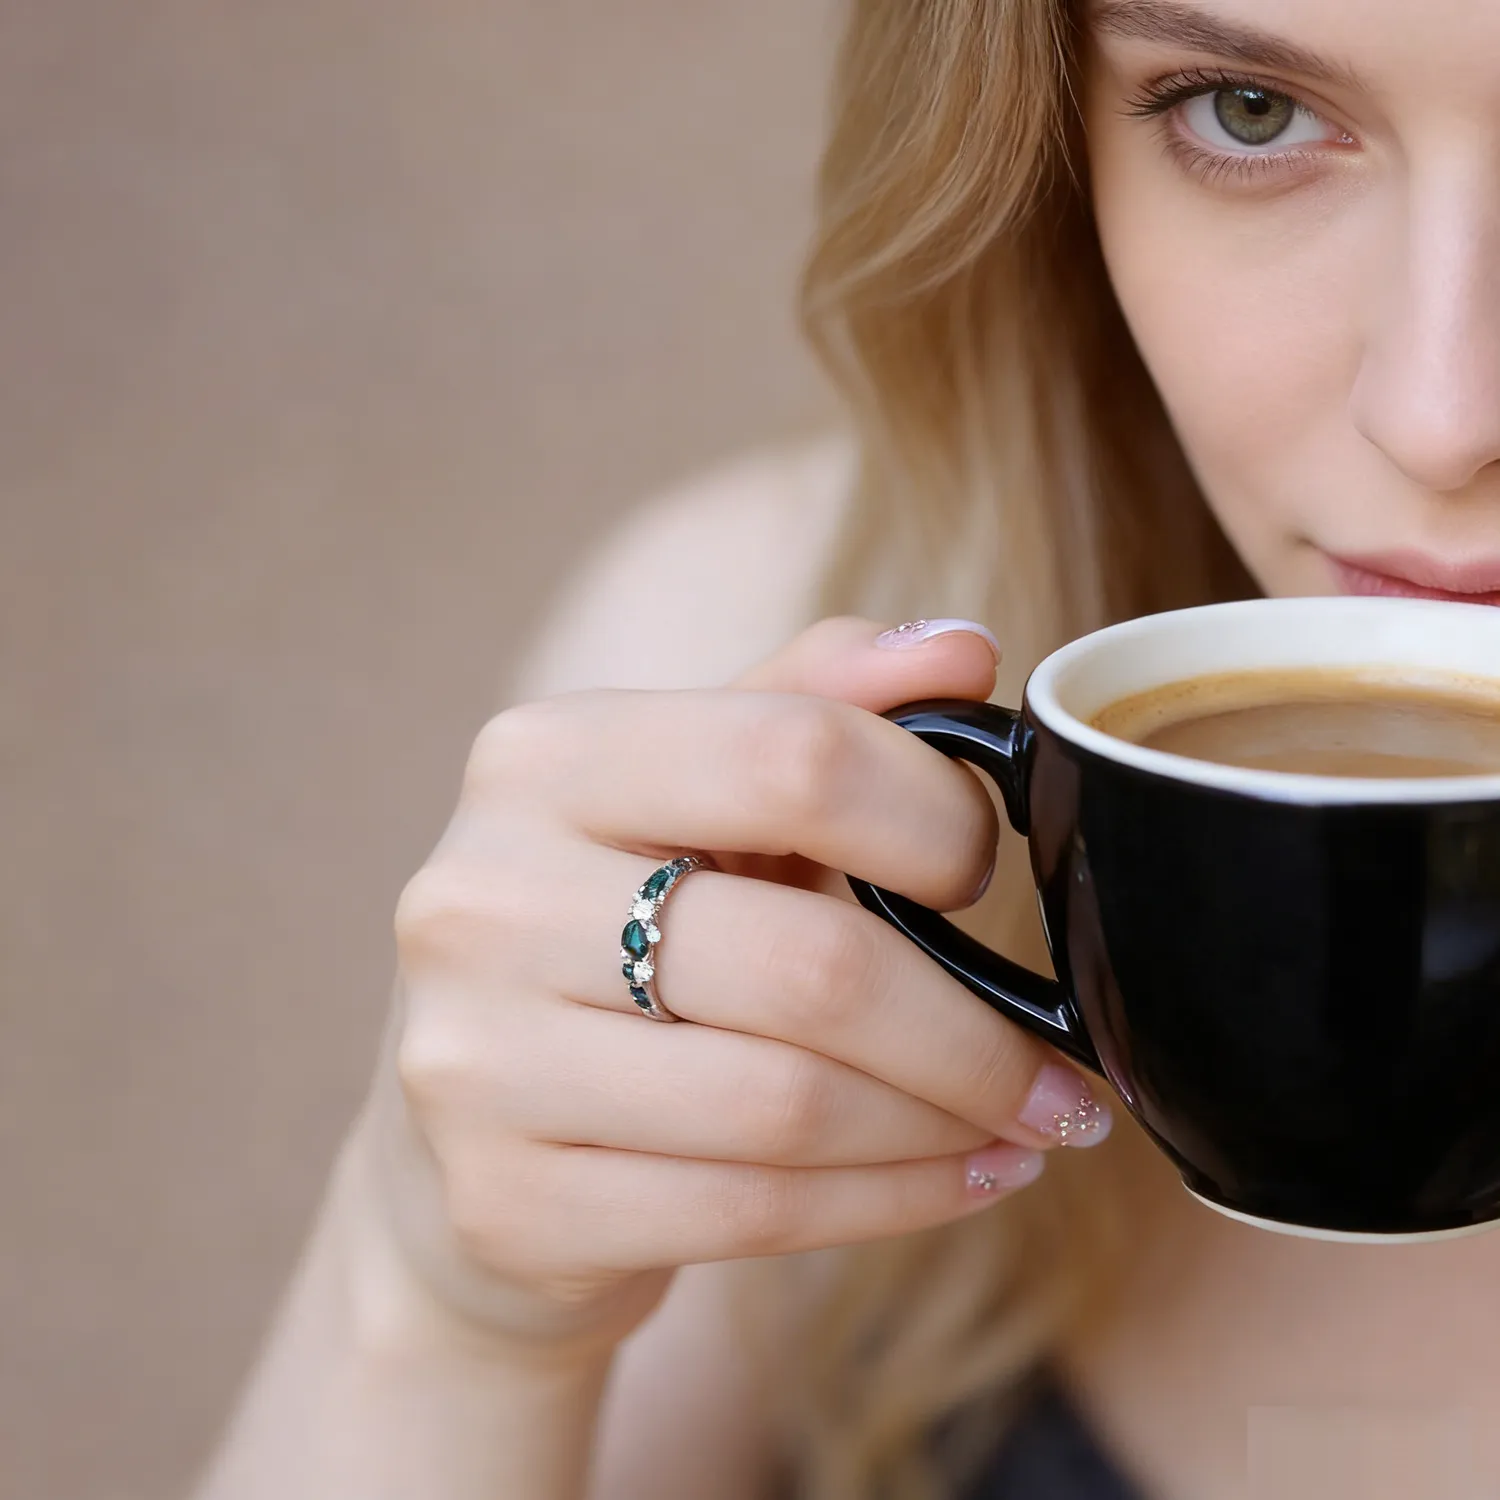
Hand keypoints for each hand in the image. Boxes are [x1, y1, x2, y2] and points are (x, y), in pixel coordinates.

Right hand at [367, 617, 1110, 1359]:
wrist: (461, 1141)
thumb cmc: (608, 933)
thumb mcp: (685, 795)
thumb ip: (813, 704)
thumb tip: (961, 649)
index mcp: (540, 761)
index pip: (792, 756)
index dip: (935, 818)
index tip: (986, 871)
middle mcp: (484, 900)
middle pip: (812, 966)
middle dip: (975, 1031)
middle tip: (1056, 1061)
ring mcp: (478, 1062)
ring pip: (792, 1106)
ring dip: (947, 1123)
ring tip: (1020, 1121)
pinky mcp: (507, 1203)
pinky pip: (756, 1212)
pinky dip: (896, 1201)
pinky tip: (961, 1178)